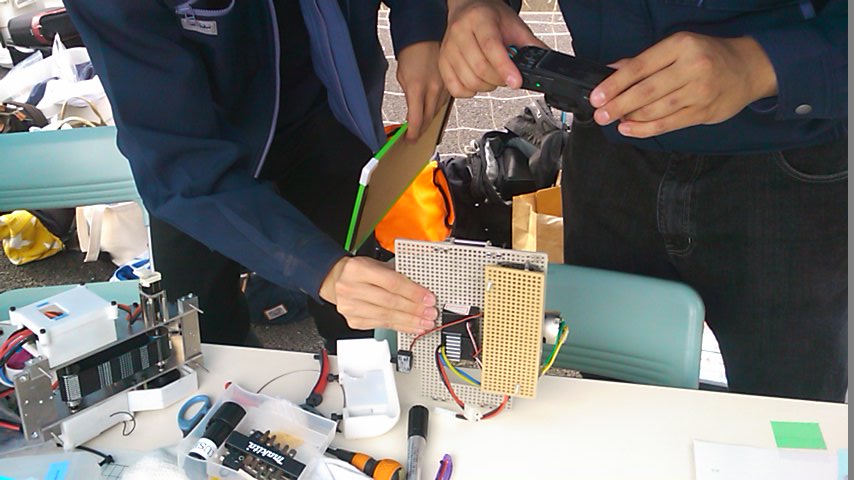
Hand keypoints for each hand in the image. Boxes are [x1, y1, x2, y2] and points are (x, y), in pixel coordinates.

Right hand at [319, 256, 437, 333]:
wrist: (335, 280)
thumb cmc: (359, 271)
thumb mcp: (376, 265)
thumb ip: (396, 275)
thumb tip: (422, 291)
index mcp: (358, 269)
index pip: (391, 282)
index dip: (413, 292)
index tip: (428, 298)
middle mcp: (351, 288)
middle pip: (390, 302)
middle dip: (414, 309)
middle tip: (430, 312)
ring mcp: (350, 307)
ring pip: (386, 316)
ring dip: (410, 321)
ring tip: (425, 322)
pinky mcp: (354, 321)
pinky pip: (382, 325)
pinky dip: (400, 327)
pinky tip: (411, 326)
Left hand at [397, 41, 448, 141]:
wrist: (423, 36)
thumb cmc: (411, 54)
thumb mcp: (403, 79)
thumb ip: (408, 98)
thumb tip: (411, 114)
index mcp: (417, 88)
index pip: (417, 120)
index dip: (413, 133)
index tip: (409, 139)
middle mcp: (433, 89)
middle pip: (429, 119)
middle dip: (420, 130)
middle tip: (414, 137)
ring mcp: (444, 87)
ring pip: (437, 112)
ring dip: (429, 120)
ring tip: (421, 125)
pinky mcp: (450, 84)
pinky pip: (444, 103)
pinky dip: (436, 109)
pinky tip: (430, 110)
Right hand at [439, 0, 545, 97]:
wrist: (468, 10)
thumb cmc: (490, 17)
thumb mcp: (514, 25)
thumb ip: (530, 44)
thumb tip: (545, 63)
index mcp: (479, 19)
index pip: (491, 47)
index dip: (504, 68)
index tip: (516, 81)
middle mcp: (460, 32)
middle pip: (480, 68)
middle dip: (499, 79)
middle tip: (508, 76)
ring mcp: (449, 49)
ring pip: (469, 81)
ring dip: (487, 86)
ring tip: (493, 76)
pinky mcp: (443, 63)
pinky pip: (456, 88)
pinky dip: (470, 91)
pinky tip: (478, 80)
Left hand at [589, 32, 777, 137]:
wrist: (750, 68)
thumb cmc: (708, 55)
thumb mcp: (678, 47)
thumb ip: (645, 61)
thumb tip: (612, 70)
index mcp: (681, 46)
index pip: (640, 67)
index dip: (615, 84)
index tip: (597, 95)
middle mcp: (692, 68)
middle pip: (646, 91)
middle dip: (618, 104)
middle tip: (600, 113)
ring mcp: (699, 92)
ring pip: (656, 110)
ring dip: (630, 118)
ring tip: (613, 120)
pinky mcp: (704, 112)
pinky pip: (669, 124)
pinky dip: (646, 128)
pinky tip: (630, 129)